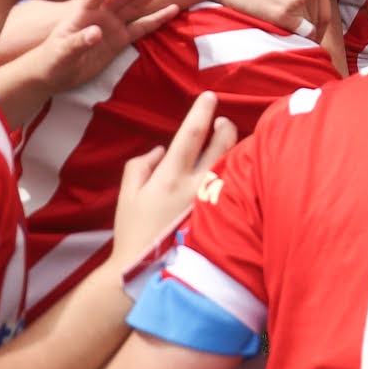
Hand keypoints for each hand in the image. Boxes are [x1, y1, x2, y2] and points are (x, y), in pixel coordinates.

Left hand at [2, 0, 176, 99]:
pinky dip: (156, 19)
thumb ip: (78, 42)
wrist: (51, 74)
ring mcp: (112, 26)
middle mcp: (101, 13)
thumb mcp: (62, 52)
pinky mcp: (119, 40)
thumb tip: (97, 32)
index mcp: (85, 10)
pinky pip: (141, 27)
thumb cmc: (51, 60)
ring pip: (135, 6)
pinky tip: (172, 10)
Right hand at [109, 92, 239, 273]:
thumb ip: (140, 166)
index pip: (191, 134)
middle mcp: (196, 186)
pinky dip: (238, 174)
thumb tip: (162, 148)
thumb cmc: (134, 232)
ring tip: (230, 140)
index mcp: (170, 177)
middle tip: (223, 120)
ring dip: (235, 146)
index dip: (202, 111)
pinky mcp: (223, 216)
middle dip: (226, 126)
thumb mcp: (127, 195)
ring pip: (233, 163)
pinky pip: (234, 186)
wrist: (146, 272)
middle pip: (222, 144)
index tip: (209, 96)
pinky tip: (240, 170)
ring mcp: (214, 202)